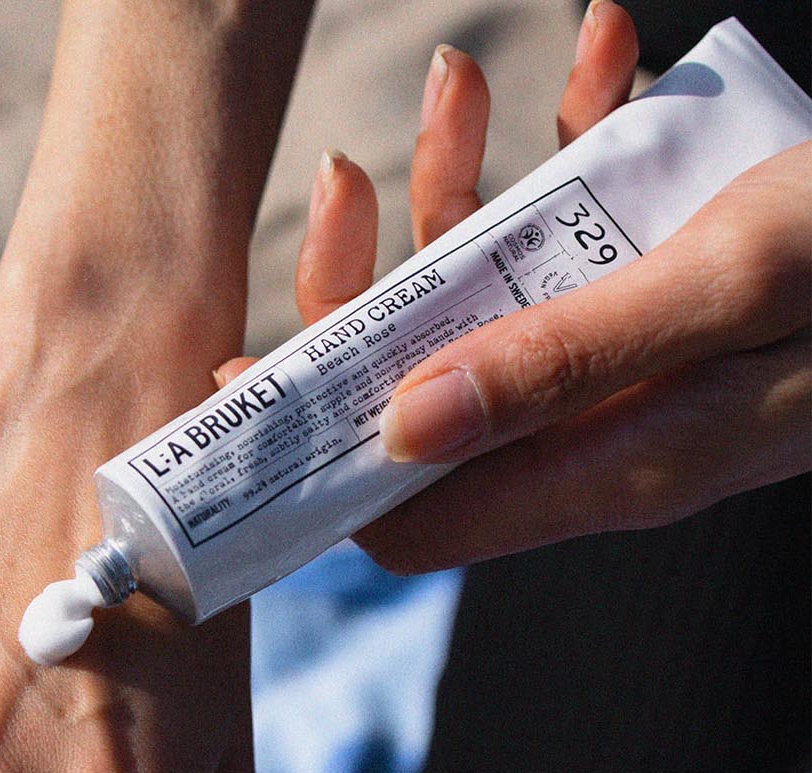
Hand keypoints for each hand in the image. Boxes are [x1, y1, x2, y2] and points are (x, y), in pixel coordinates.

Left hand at [222, 3, 809, 573]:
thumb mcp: (721, 285)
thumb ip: (559, 365)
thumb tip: (397, 426)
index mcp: (600, 466)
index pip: (408, 510)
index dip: (323, 453)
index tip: (258, 372)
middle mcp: (599, 434)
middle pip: (428, 392)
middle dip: (375, 283)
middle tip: (358, 171)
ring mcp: (630, 368)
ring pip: (498, 301)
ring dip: (465, 189)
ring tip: (466, 76)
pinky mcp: (668, 302)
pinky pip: (588, 245)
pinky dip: (575, 150)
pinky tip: (596, 56)